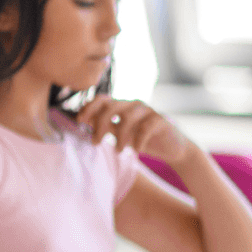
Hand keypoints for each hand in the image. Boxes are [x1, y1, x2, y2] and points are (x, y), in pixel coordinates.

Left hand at [76, 95, 192, 164]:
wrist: (171, 148)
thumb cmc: (141, 139)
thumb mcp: (120, 133)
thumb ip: (105, 126)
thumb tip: (83, 123)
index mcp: (121, 106)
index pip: (101, 99)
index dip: (88, 108)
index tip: (80, 122)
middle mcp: (133, 105)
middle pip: (111, 107)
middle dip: (99, 125)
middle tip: (95, 142)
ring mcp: (148, 111)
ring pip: (127, 118)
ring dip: (119, 137)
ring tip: (119, 152)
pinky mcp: (161, 120)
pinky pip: (146, 127)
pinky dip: (138, 140)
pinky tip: (136, 150)